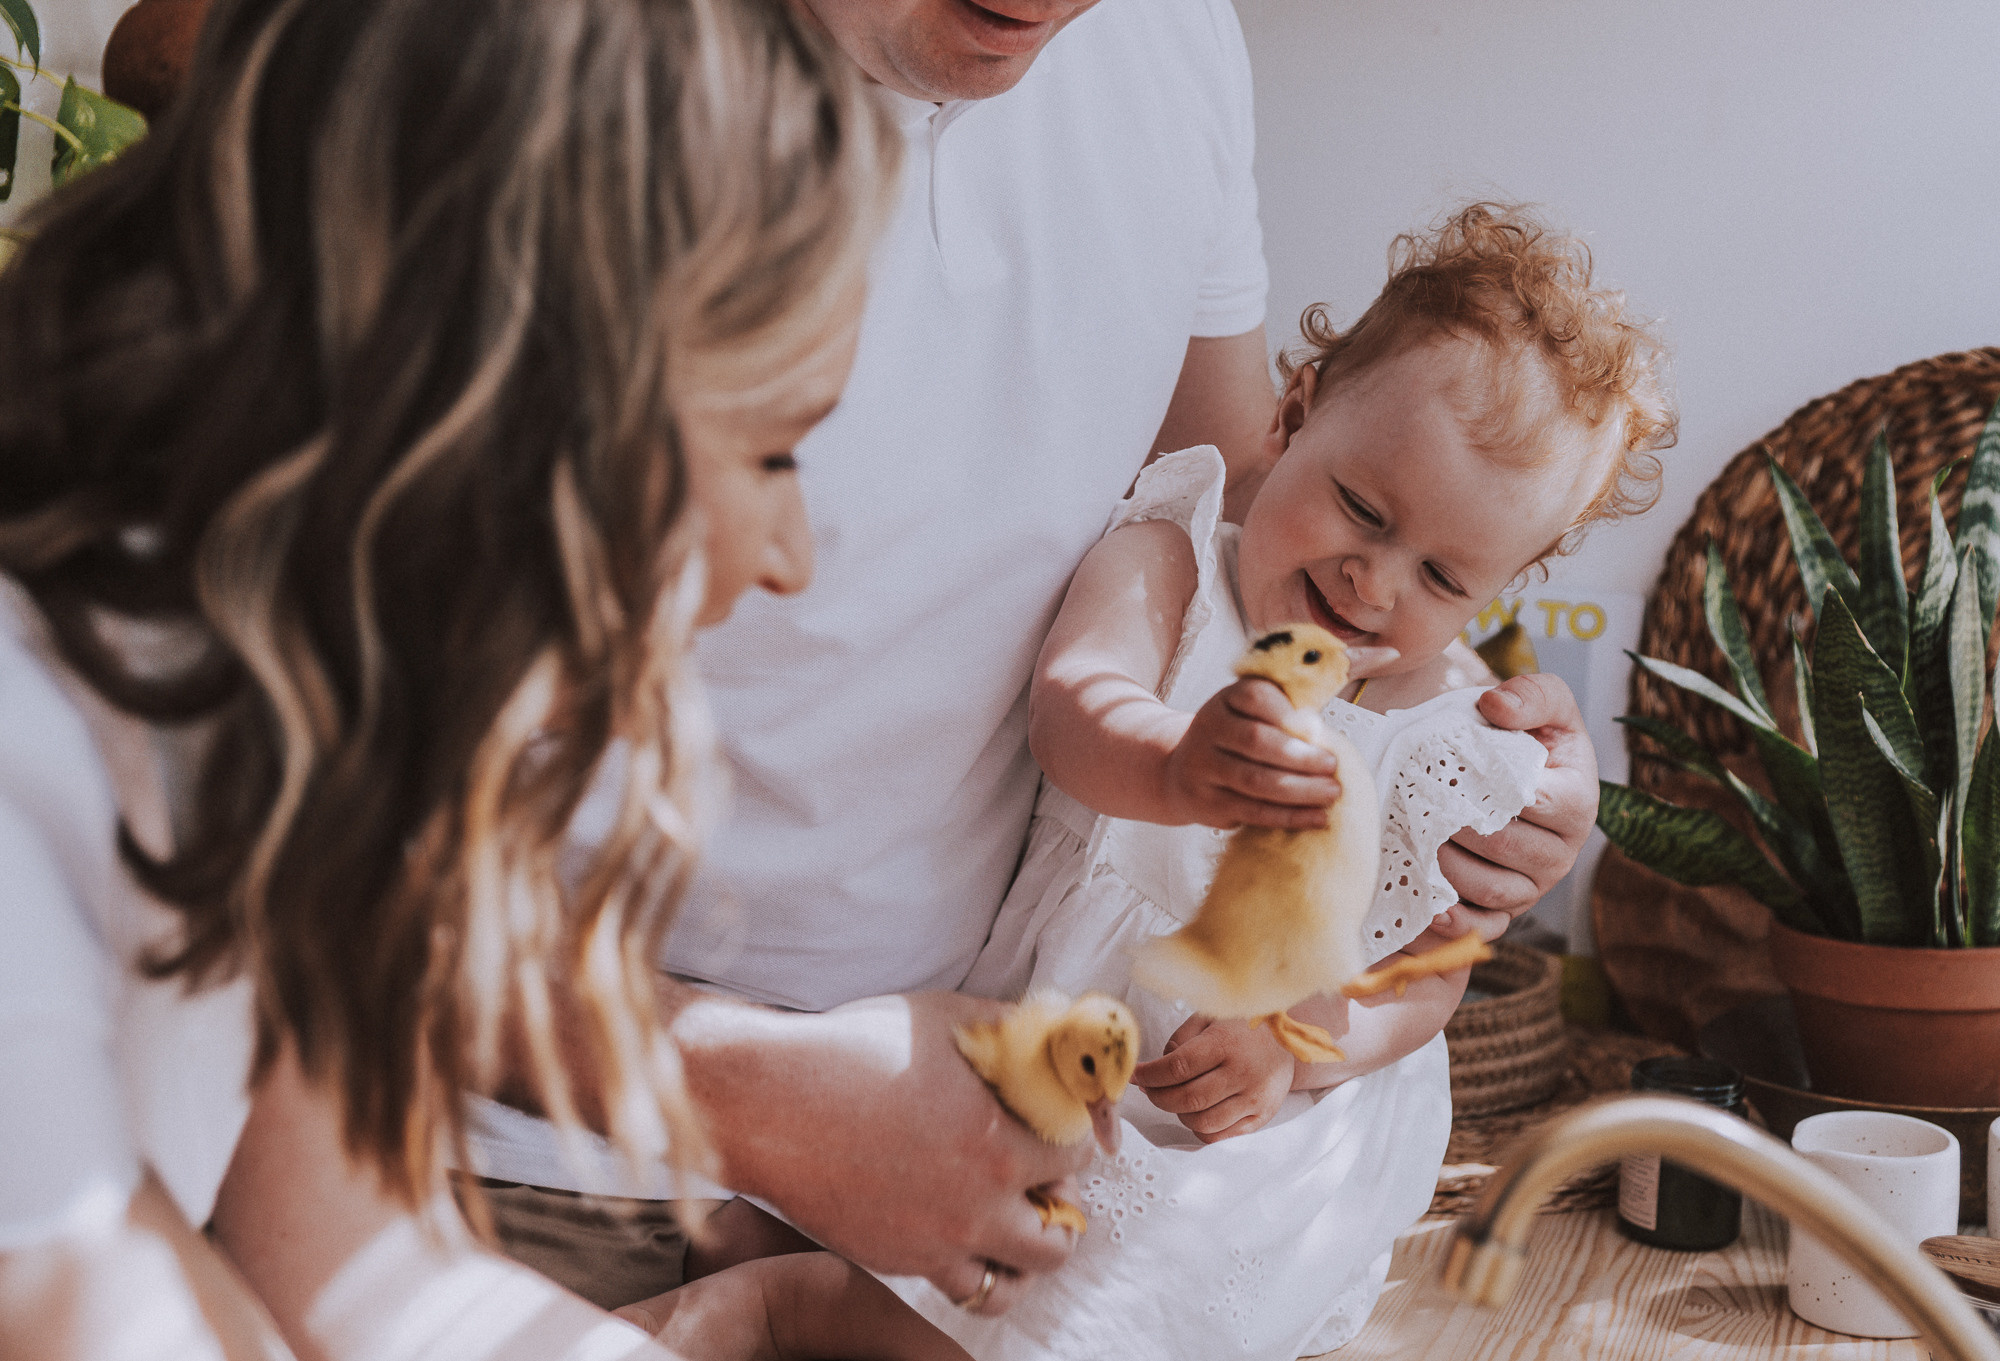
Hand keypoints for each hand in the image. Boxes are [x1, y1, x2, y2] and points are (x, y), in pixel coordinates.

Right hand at [673, 990, 1088, 1315]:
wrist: (770, 1100)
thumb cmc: (857, 1050)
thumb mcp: (947, 1018)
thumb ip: (1014, 1029)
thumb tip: (1057, 1031)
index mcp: (998, 1147)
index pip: (1076, 1158)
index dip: (1077, 1137)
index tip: (1065, 1128)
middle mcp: (974, 1209)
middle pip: (1059, 1239)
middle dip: (1061, 1208)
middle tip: (1042, 1179)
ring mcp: (933, 1245)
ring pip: (1010, 1283)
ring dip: (1023, 1255)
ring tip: (1011, 1220)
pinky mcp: (894, 1262)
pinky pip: (955, 1288)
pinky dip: (971, 1267)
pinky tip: (959, 1229)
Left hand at [1129, 1014, 1299, 1142]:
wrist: (1291, 1036)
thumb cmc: (1243, 1025)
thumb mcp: (1210, 1018)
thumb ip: (1180, 1041)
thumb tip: (1155, 1070)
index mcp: (1226, 1043)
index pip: (1177, 1067)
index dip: (1149, 1075)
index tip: (1135, 1076)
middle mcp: (1242, 1073)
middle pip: (1187, 1098)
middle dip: (1158, 1097)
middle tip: (1150, 1090)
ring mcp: (1254, 1098)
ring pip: (1202, 1122)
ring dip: (1180, 1114)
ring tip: (1178, 1099)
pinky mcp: (1262, 1116)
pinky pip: (1223, 1136)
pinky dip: (1202, 1130)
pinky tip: (1197, 1113)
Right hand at [1163, 678, 1342, 828]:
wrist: (1183, 772)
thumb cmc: (1236, 741)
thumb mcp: (1253, 716)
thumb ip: (1286, 718)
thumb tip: (1324, 738)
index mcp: (1225, 700)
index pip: (1256, 698)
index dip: (1289, 714)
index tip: (1320, 730)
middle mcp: (1207, 729)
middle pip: (1256, 740)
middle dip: (1301, 756)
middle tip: (1332, 766)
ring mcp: (1202, 767)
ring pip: (1256, 781)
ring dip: (1300, 789)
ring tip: (1331, 793)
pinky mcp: (1206, 803)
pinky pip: (1253, 812)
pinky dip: (1290, 816)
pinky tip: (1316, 817)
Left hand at [1433, 673, 1598, 938]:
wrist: (1499, 769)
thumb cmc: (1523, 735)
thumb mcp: (1541, 703)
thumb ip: (1531, 695)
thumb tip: (1496, 707)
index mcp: (1576, 800)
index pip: (1533, 801)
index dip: (1487, 788)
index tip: (1445, 772)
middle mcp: (1562, 850)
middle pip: (1504, 846)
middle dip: (1455, 826)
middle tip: (1414, 804)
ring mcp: (1535, 885)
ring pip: (1489, 887)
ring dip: (1446, 866)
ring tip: (1412, 838)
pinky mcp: (1508, 910)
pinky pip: (1484, 926)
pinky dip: (1455, 922)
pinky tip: (1428, 906)